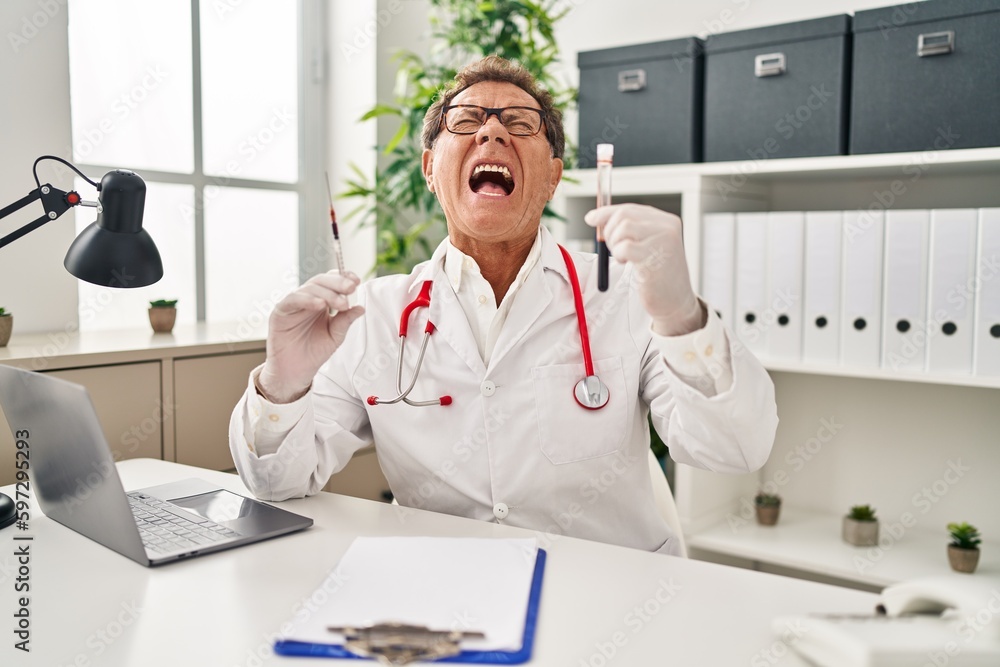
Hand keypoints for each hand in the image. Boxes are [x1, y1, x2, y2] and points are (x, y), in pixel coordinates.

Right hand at [258, 271, 364, 402]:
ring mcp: (293, 304)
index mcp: (321, 301)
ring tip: (341, 304)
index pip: (331, 282)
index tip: (356, 281)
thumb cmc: (314, 352)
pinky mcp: (280, 312)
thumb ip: (345, 320)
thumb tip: (360, 308)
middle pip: (321, 281)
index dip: (343, 278)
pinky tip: (320, 305)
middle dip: (338, 283)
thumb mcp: (335, 336)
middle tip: (351, 289)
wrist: (296, 372)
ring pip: (309, 288)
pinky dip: (307, 300)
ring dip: (327, 293)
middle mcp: (307, 299)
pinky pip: (292, 300)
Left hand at [585, 203, 704, 335]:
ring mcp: (663, 240)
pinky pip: (624, 247)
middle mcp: (667, 226)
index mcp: (666, 221)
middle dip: (609, 231)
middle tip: (613, 249)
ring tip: (624, 258)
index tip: (591, 219)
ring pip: (623, 229)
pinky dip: (619, 255)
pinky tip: (628, 264)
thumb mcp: (647, 245)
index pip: (630, 208)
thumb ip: (628, 230)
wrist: (675, 301)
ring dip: (615, 245)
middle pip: (624, 215)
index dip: (606, 213)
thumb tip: (594, 217)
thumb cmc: (658, 275)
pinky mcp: (655, 256)